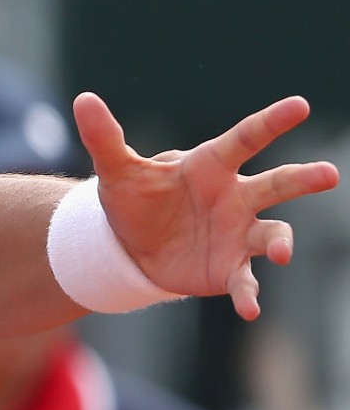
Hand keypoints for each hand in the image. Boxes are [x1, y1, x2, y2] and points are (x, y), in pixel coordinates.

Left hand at [76, 93, 338, 319]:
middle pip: (276, 184)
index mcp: (211, 166)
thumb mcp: (116, 171)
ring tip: (281, 253)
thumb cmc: (133, 199)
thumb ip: (105, 138)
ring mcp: (239, 234)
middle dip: (303, 180)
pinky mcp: (230, 268)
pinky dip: (249, 294)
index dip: (271, 121)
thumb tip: (84, 99)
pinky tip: (250, 309)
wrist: (128, 247)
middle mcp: (235, 197)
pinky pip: (246, 281)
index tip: (300, 105)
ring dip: (281, 243)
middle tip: (329, 174)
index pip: (245, 138)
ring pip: (273, 234)